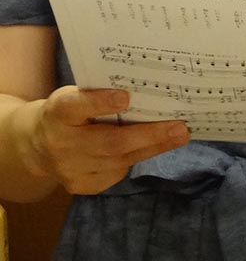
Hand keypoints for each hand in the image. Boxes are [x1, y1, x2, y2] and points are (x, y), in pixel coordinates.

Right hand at [32, 87, 188, 194]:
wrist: (37, 145)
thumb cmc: (70, 112)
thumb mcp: (76, 95)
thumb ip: (100, 93)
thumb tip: (148, 87)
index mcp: (58, 112)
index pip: (75, 107)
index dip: (100, 102)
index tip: (126, 96)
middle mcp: (61, 144)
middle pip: (108, 142)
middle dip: (148, 135)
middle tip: (179, 127)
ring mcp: (70, 169)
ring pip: (119, 160)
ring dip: (153, 147)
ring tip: (179, 136)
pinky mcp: (81, 185)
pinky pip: (117, 172)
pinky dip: (140, 156)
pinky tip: (158, 146)